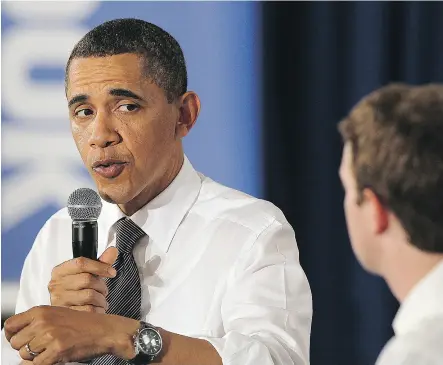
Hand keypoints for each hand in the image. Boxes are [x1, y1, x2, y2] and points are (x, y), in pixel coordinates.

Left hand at [5, 305, 138, 364]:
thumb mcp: (57, 315)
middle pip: (16, 343)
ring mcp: (49, 335)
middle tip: (42, 346)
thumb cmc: (83, 324)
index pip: (9, 325)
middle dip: (26, 348)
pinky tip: (56, 356)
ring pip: (25, 355)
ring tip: (52, 349)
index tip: (20, 340)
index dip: (11, 335)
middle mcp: (42, 321)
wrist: (105, 330)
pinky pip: (37, 364)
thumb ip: (37, 322)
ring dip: (36, 357)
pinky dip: (45, 363)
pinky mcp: (57, 349)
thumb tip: (16, 338)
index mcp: (41, 310)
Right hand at [48, 247, 117, 312]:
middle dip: (101, 286)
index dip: (100, 266)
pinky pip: (89, 310)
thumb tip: (113, 251)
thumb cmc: (78, 290)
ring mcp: (59, 301)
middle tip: (103, 290)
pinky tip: (96, 309)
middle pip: (87, 279)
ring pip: (89, 295)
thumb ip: (101, 262)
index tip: (111, 272)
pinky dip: (98, 310)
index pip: (81, 263)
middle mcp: (56, 285)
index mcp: (60, 271)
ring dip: (101, 299)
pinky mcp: (66, 315)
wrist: (67, 313)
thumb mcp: (88, 274)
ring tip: (100, 300)